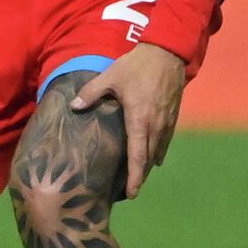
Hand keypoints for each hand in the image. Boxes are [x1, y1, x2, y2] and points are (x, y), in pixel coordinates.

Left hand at [71, 43, 186, 199]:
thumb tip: (74, 107)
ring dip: (148, 165)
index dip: (134, 176)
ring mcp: (167, 122)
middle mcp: (156, 126)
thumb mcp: (110, 77)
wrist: (167, 54)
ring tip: (137, 177)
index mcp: (140, 120)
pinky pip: (165, 140)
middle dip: (140, 176)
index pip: (138, 156)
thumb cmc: (136, 66)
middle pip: (149, 158)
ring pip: (159, 151)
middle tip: (130, 191)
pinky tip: (152, 157)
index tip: (131, 193)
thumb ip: (91, 93)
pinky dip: (157, 152)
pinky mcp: (173, 116)